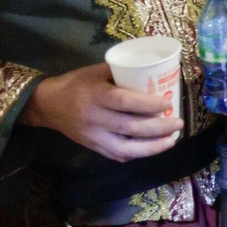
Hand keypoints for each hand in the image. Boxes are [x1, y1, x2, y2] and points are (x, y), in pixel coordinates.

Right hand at [20, 62, 182, 161]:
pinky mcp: (93, 148)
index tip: (168, 103)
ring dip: (153, 147)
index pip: (125, 103)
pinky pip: (118, 156)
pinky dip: (138, 154)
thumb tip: (155, 71)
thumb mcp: (97, 71)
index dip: (148, 105)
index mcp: (96, 96)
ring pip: (126, 149)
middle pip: (130, 128)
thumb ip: (123, 72)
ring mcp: (93, 137)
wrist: (48, 105)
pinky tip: (154, 148)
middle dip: (159, 128)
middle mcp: (95, 119)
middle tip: (179, 123)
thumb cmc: (77, 83)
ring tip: (172, 140)